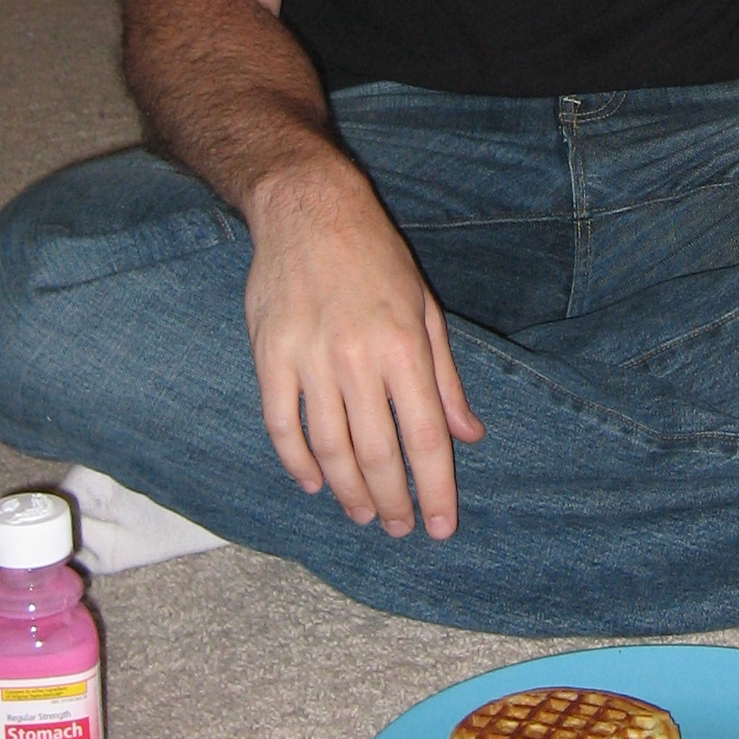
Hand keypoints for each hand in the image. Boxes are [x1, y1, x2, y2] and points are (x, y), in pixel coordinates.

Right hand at [241, 157, 483, 534]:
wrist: (309, 210)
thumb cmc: (376, 257)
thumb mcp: (425, 309)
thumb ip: (445, 378)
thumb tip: (469, 434)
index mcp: (404, 347)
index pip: (426, 438)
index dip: (436, 489)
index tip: (441, 526)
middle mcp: (358, 359)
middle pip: (378, 453)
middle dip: (393, 501)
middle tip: (399, 528)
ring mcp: (309, 359)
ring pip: (330, 448)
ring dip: (349, 491)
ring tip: (363, 514)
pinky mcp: (270, 355)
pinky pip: (282, 425)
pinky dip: (298, 462)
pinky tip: (315, 483)